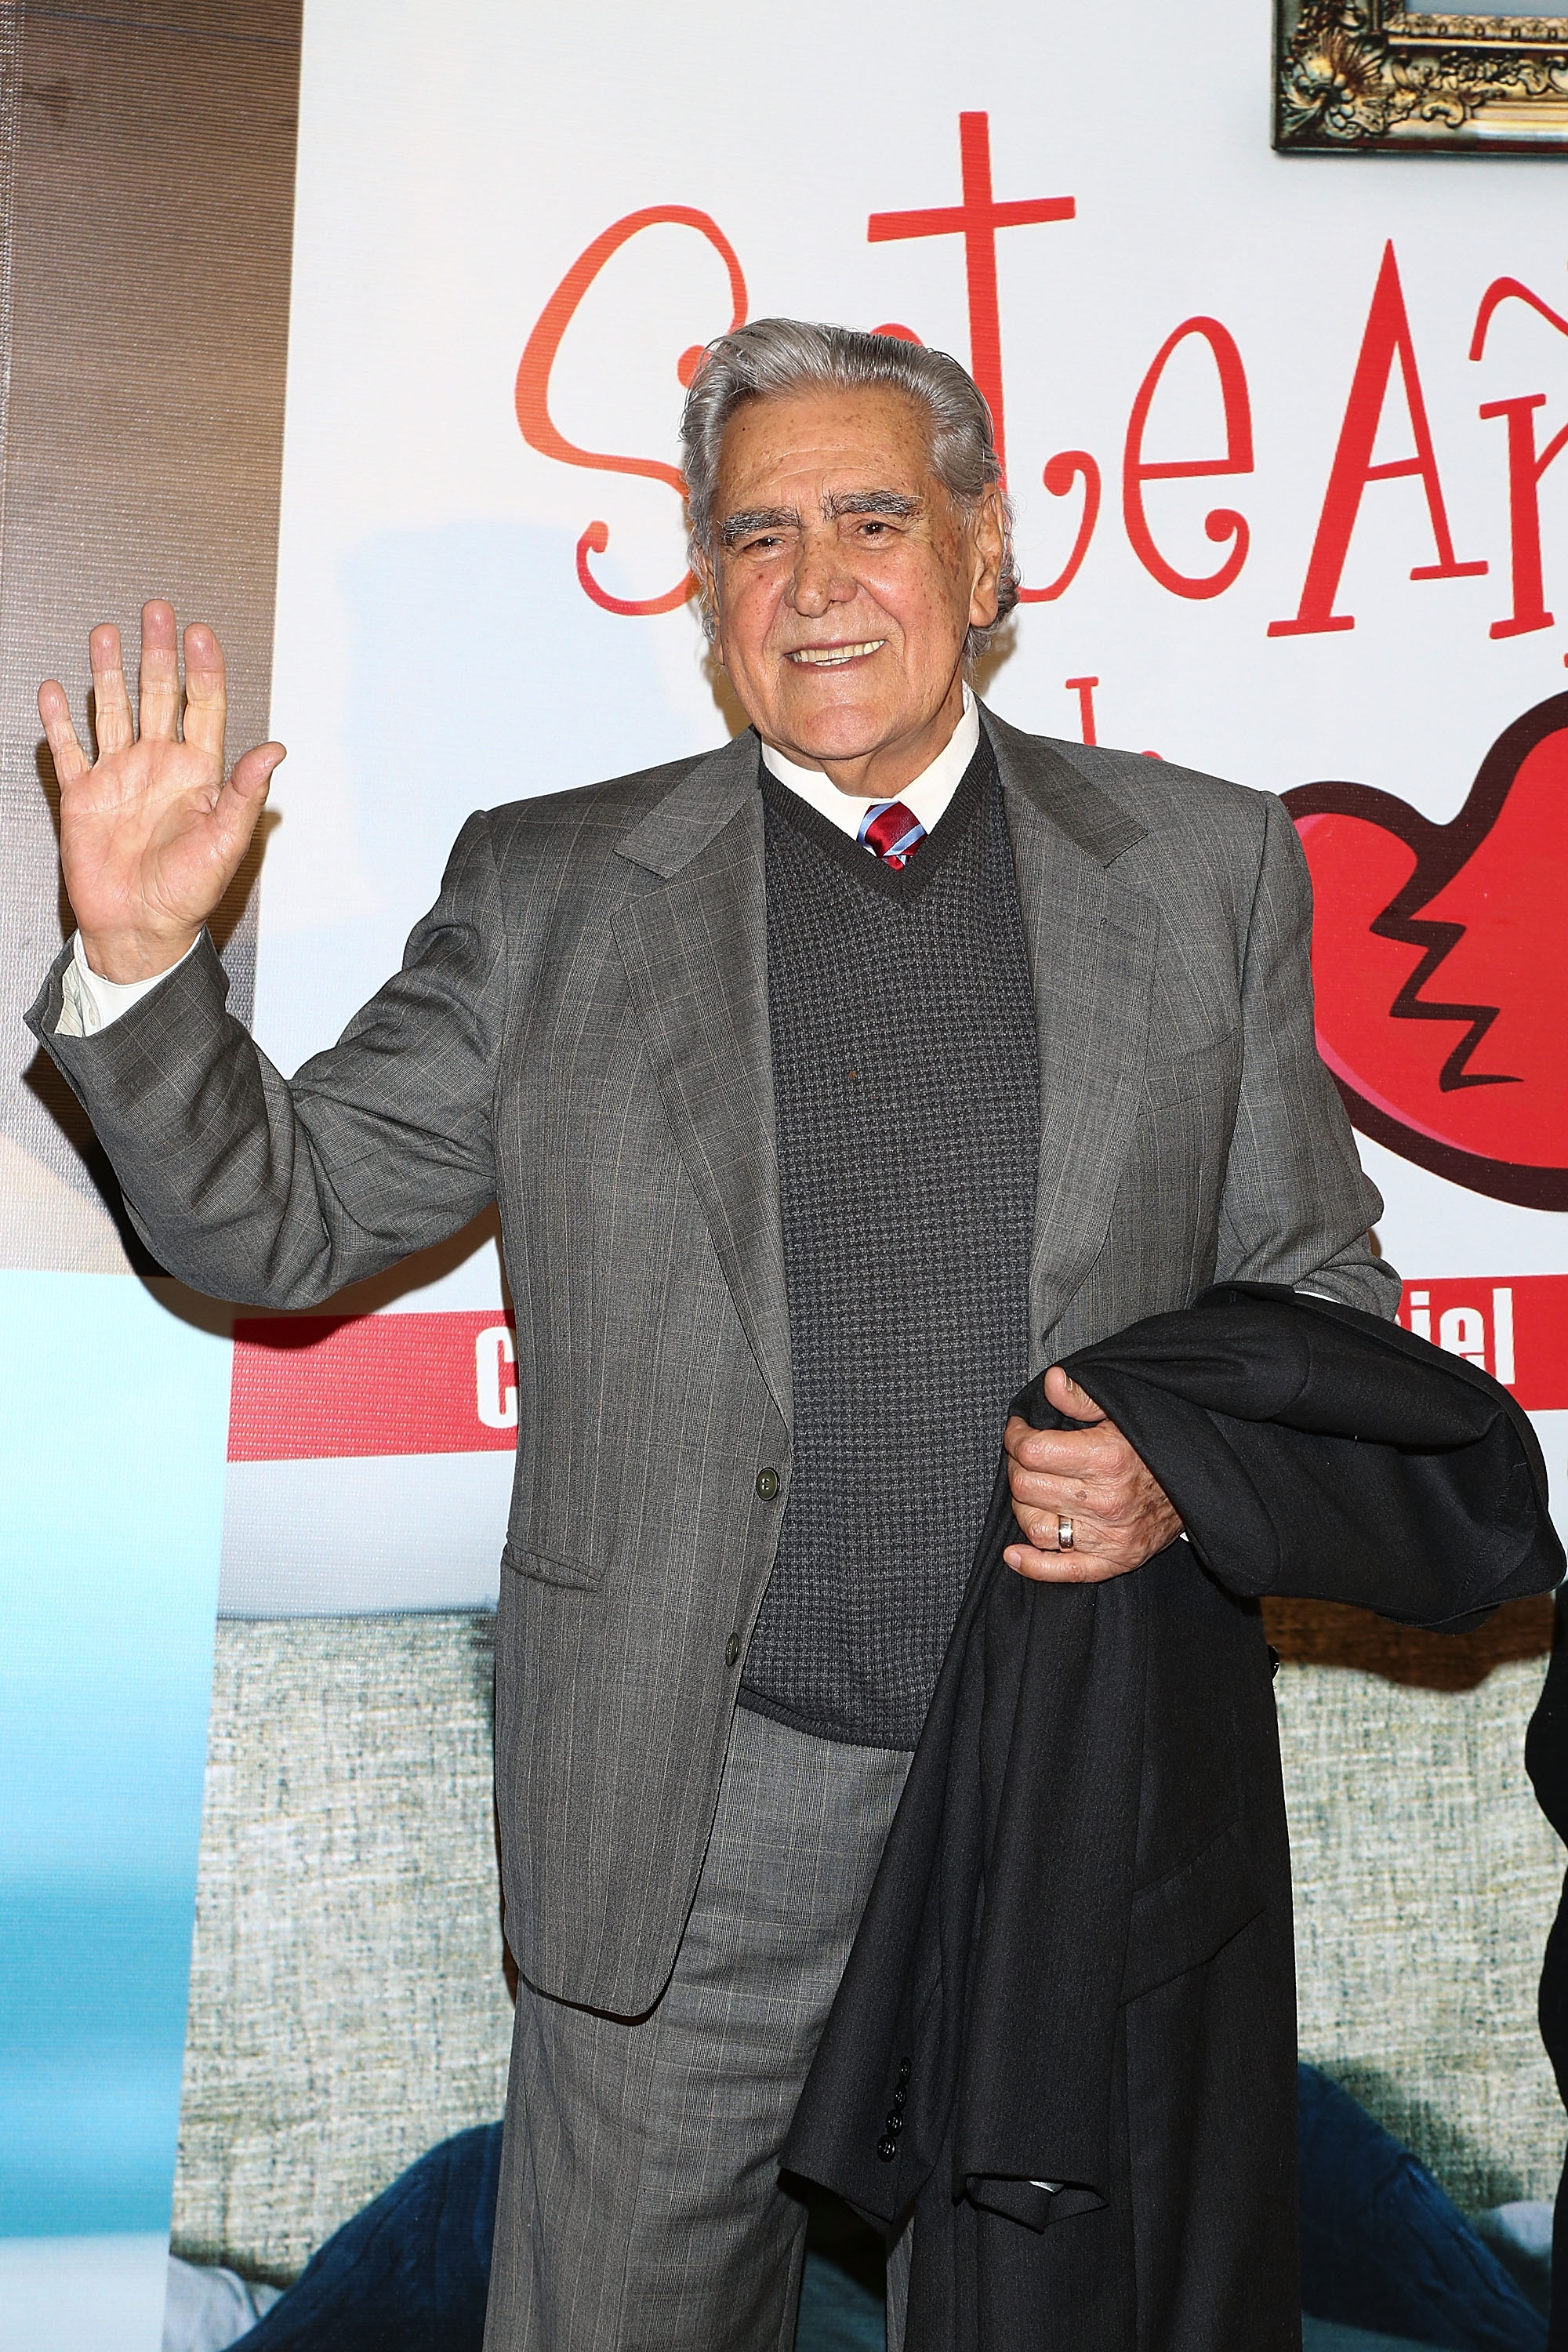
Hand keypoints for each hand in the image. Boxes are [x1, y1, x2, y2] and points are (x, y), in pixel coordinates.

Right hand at [38, 600, 284, 982]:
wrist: (139, 927)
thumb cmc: (188, 893)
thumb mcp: (225, 842)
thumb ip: (244, 792)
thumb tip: (274, 749)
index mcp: (197, 774)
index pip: (203, 708)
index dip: (202, 670)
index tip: (200, 632)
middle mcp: (157, 766)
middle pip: (157, 696)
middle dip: (157, 653)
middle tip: (157, 611)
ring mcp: (119, 777)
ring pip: (112, 711)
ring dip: (109, 673)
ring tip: (105, 633)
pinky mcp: (83, 796)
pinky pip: (69, 750)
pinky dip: (60, 721)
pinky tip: (56, 690)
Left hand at [1003, 1366, 1180, 1582]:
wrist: (1200, 1482)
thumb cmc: (1159, 1442)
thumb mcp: (1124, 1410)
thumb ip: (1083, 1398)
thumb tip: (1052, 1382)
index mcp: (1106, 1458)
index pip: (1032, 1451)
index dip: (1015, 1437)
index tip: (1018, 1430)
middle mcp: (1106, 1501)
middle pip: (1027, 1487)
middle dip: (1016, 1467)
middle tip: (1025, 1457)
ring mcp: (1110, 1536)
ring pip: (1035, 1526)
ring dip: (1023, 1506)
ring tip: (1032, 1490)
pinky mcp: (1115, 1561)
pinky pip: (1062, 1570)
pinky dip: (1033, 1566)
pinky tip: (1014, 1554)